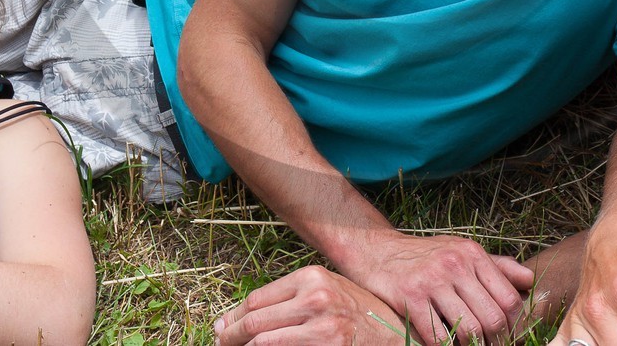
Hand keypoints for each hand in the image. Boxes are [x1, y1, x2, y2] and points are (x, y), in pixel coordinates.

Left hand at [215, 265, 408, 344]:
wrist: (395, 331)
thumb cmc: (358, 310)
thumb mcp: (326, 289)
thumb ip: (291, 297)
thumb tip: (241, 316)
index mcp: (311, 278)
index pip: (256, 300)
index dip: (232, 318)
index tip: (221, 328)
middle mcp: (315, 300)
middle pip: (254, 323)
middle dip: (230, 337)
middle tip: (220, 343)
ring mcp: (322, 329)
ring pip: (263, 344)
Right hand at [343, 232, 534, 344]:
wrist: (375, 249)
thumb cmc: (423, 255)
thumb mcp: (460, 250)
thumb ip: (496, 266)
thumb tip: (529, 281)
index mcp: (472, 254)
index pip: (508, 299)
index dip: (514, 327)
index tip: (508, 338)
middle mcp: (455, 265)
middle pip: (492, 318)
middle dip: (496, 343)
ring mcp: (432, 280)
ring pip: (468, 330)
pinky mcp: (409, 297)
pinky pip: (436, 336)